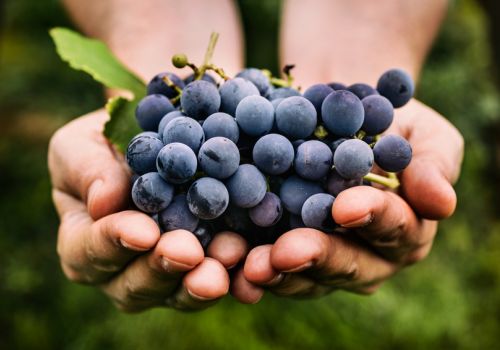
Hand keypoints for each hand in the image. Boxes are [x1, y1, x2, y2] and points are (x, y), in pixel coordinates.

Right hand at [48, 110, 246, 311]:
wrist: (154, 142)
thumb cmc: (108, 145)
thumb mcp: (83, 144)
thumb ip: (86, 170)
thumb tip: (104, 202)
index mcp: (84, 244)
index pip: (89, 252)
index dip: (114, 243)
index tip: (143, 231)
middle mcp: (123, 270)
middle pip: (136, 285)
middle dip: (163, 268)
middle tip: (188, 251)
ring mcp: (166, 275)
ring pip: (179, 292)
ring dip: (203, 279)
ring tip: (228, 256)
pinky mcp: (205, 268)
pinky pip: (221, 281)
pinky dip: (238, 277)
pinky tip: (254, 266)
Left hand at [232, 99, 463, 301]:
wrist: (330, 111)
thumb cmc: (381, 118)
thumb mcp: (418, 129)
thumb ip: (433, 163)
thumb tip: (441, 202)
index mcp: (404, 228)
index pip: (393, 227)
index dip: (372, 217)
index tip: (346, 205)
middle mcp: (365, 254)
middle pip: (345, 264)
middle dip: (316, 257)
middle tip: (285, 252)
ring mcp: (320, 257)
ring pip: (302, 276)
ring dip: (274, 272)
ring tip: (248, 265)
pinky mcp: (279, 250)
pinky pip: (266, 265)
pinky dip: (244, 265)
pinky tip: (225, 260)